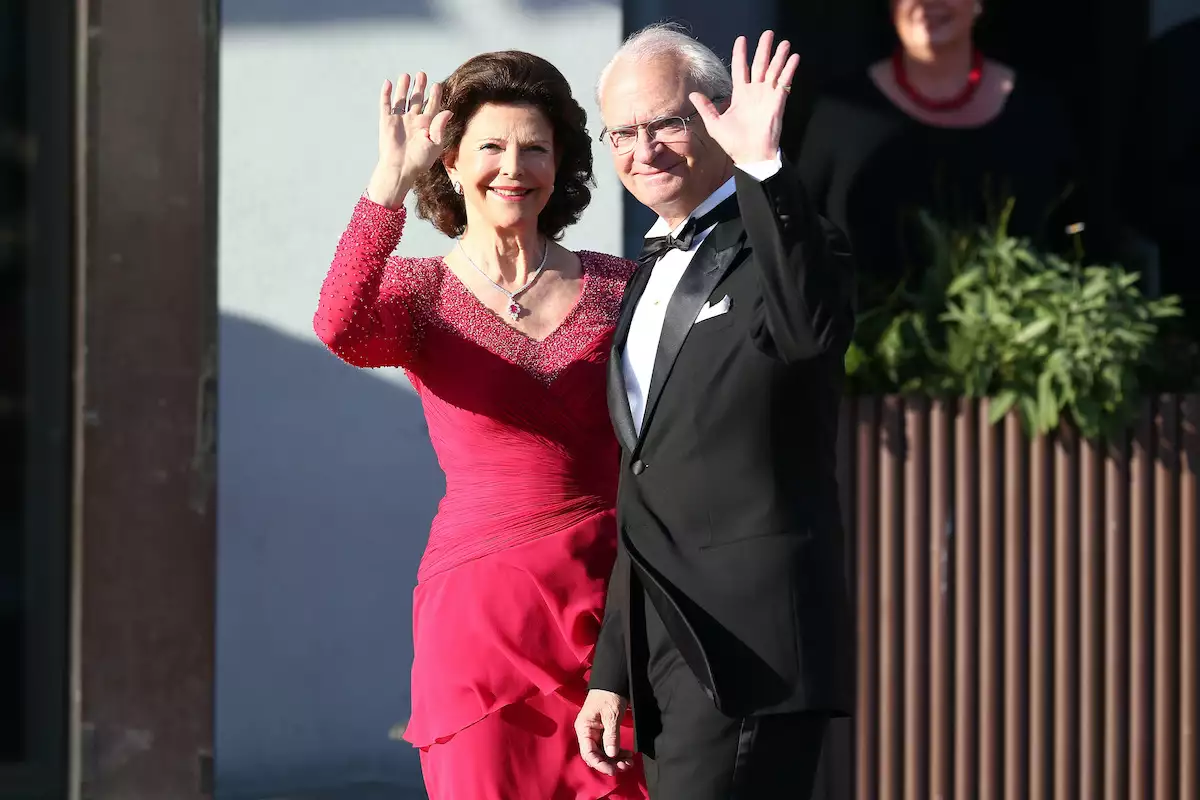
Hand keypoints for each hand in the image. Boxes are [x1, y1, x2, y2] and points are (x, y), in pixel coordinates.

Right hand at [367, 72, 452, 207]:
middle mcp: (413, 121)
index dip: (434, 96)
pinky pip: (386, 105)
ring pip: (402, 100)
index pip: (432, 107)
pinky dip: (386, 94)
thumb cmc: (419, 160)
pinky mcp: (386, 122)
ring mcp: (399, 120)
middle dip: (419, 87)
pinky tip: (388, 83)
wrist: (401, 168)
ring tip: (406, 75)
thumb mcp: (435, 144)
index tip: (437, 85)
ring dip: (404, 88)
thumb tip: (448, 111)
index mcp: (426, 126)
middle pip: (417, 100)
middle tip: (422, 74)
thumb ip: (440, 126)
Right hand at [574, 689, 632, 775]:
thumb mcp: (611, 715)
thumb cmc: (609, 695)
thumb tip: (611, 755)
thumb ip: (611, 736)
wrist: (613, 680)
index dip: (600, 764)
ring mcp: (595, 733)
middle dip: (610, 763)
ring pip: (603, 752)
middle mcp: (587, 733)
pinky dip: (618, 751)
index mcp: (584, 729)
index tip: (613, 770)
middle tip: (626, 766)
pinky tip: (628, 754)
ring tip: (629, 762)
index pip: (588, 753)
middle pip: (596, 755)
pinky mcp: (604, 731)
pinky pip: (609, 746)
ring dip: (615, 759)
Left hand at [691, 31, 797, 163]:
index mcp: (740, 95)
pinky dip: (789, 70)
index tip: (742, 39)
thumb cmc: (733, 142)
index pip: (741, 68)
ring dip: (779, 56)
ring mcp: (767, 96)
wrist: (751, 156)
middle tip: (768, 33)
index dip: (741, 54)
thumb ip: (706, 108)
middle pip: (760, 64)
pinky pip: (784, 82)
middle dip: (764, 49)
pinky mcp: (778, 102)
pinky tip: (794, 58)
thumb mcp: (715, 124)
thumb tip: (693, 94)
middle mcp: (755, 92)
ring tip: (784, 42)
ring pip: (774, 70)